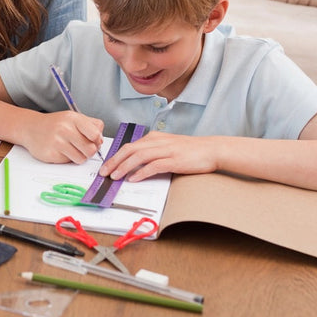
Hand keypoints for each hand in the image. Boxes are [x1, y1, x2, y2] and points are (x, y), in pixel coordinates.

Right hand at [19, 112, 103, 163]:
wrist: (31, 128)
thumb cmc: (55, 124)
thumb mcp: (72, 118)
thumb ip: (90, 125)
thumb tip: (101, 140)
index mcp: (73, 118)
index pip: (95, 133)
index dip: (97, 140)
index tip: (92, 140)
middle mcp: (65, 129)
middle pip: (91, 149)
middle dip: (89, 151)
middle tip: (82, 147)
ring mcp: (57, 142)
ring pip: (82, 158)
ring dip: (79, 156)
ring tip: (72, 149)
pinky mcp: (51, 154)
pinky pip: (69, 162)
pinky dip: (68, 159)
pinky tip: (61, 151)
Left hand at [99, 131, 217, 181]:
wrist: (212, 149)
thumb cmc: (190, 150)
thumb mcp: (167, 146)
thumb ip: (152, 151)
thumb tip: (135, 163)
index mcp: (154, 137)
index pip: (129, 146)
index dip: (115, 156)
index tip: (106, 166)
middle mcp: (157, 141)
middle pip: (130, 149)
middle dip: (114, 161)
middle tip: (104, 172)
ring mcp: (166, 150)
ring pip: (138, 156)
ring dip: (124, 167)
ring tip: (115, 176)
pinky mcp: (174, 160)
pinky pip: (153, 166)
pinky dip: (141, 172)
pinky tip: (133, 178)